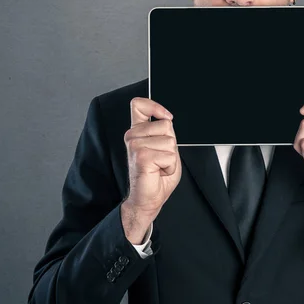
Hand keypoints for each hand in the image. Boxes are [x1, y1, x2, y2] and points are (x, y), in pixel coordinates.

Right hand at [124, 98, 181, 219]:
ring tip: (159, 166)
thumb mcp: (165, 147)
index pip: (139, 105)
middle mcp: (133, 136)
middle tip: (161, 158)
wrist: (148, 199)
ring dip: (171, 157)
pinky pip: (169, 155)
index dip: (155, 106)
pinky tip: (159, 171)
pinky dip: (170, 166)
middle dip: (171, 144)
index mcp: (138, 132)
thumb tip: (166, 119)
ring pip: (170, 141)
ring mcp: (135, 146)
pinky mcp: (141, 156)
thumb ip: (164, 131)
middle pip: (166, 124)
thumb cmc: (157, 175)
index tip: (166, 116)